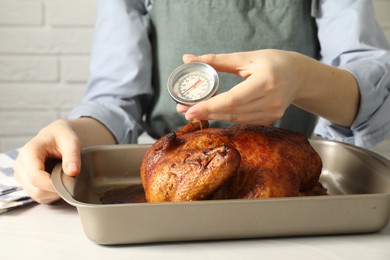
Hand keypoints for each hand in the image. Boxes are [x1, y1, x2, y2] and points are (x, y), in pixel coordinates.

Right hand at [14, 119, 81, 203]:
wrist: (57, 136)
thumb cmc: (62, 137)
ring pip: (37, 195)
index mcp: (28, 152)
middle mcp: (20, 165)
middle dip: (56, 188)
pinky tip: (59, 182)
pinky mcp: (27, 183)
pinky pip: (40, 196)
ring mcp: (22, 176)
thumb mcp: (71, 141)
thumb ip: (72, 155)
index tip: (70, 182)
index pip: (35, 177)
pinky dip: (52, 193)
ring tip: (64, 178)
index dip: (53, 184)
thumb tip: (73, 172)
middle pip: (36, 189)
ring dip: (54, 192)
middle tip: (70, 179)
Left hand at [177, 50, 302, 124]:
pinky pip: (243, 121)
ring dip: (213, 116)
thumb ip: (216, 60)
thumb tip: (188, 58)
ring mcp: (272, 113)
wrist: (299, 76)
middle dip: (206, 112)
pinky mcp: (270, 120)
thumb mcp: (246, 57)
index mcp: (266, 81)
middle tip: (183, 110)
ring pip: (235, 119)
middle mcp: (271, 100)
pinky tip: (213, 113)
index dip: (209, 107)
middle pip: (232, 112)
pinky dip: (226, 117)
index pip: (233, 100)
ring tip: (193, 111)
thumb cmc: (274, 62)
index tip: (188, 110)